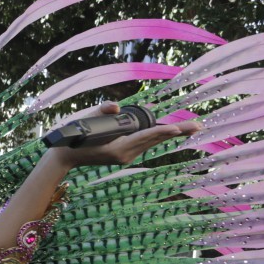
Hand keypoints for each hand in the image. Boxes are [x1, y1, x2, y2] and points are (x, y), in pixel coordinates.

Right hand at [50, 102, 201, 168]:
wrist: (64, 157)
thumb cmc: (72, 139)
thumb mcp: (84, 122)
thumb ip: (100, 112)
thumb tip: (116, 106)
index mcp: (118, 149)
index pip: (146, 137)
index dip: (164, 131)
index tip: (180, 129)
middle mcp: (125, 155)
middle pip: (154, 140)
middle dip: (176, 132)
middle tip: (199, 125)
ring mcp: (125, 157)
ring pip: (150, 142)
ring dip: (168, 134)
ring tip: (190, 128)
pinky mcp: (123, 155)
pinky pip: (143, 144)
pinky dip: (155, 136)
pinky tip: (167, 132)